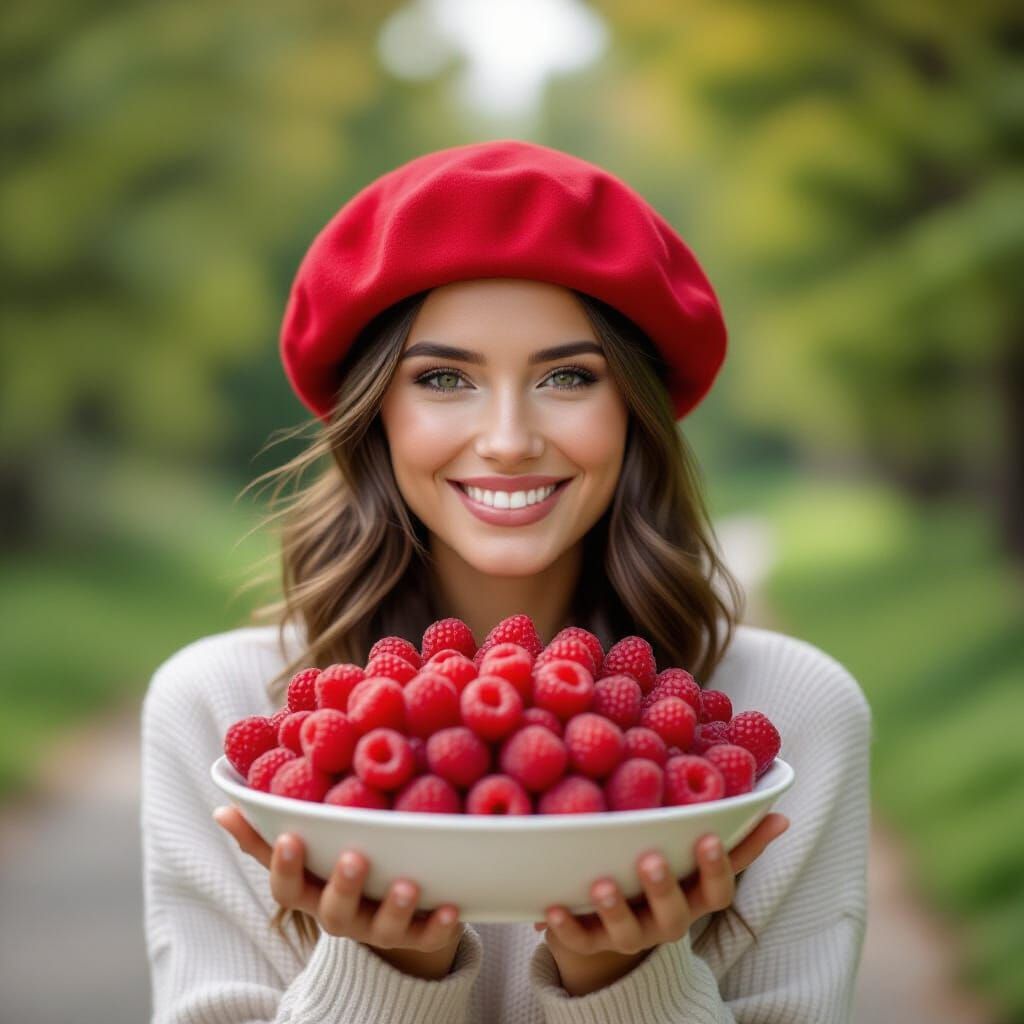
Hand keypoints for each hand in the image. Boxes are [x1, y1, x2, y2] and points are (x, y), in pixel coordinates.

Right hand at [213, 805, 463, 979]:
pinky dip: (439, 925)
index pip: (286, 887)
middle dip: (343, 885)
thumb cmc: (338, 870)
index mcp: (312, 892)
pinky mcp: (419, 935)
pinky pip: (428, 936)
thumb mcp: (306, 854)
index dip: (285, 866)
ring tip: (408, 884)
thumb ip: (265, 833)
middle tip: (354, 857)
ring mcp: (380, 928)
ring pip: (383, 927)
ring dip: (394, 907)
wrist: (395, 914)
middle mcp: (342, 915)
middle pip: (334, 911)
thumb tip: (223, 806)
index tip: (291, 837)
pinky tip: (452, 907)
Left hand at [533, 812, 789, 996]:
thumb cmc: (660, 880)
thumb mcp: (694, 863)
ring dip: (615, 907)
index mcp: (693, 899)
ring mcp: (628, 935)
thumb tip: (780, 814)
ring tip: (601, 882)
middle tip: (650, 858)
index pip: (717, 891)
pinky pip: (578, 940)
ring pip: (625, 931)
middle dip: (663, 887)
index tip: (707, 837)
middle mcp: (666, 922)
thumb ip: (737, 841)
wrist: (609, 931)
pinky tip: (550, 908)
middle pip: (673, 913)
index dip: (716, 868)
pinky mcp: (589, 942)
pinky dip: (564, 926)